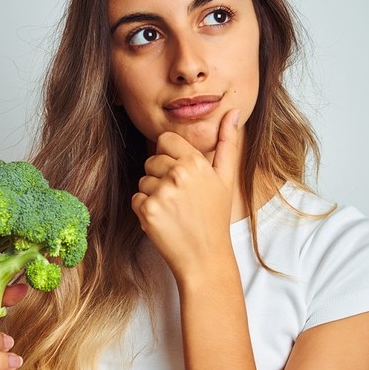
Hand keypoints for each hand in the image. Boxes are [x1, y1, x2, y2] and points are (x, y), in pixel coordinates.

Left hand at [132, 109, 240, 279]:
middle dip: (160, 177)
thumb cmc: (215, 217)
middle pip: (151, 161)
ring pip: (143, 180)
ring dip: (153, 194)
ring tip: (173, 211)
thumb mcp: (225, 178)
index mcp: (195, 162)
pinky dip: (145, 210)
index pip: (165, 140)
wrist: (205, 257)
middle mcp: (178, 174)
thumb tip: (232, 112)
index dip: (169, 156)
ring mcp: (161, 192)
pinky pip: (136, 199)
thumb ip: (227, 143)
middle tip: (179, 198)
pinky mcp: (147, 210)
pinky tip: (164, 220)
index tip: (178, 174)